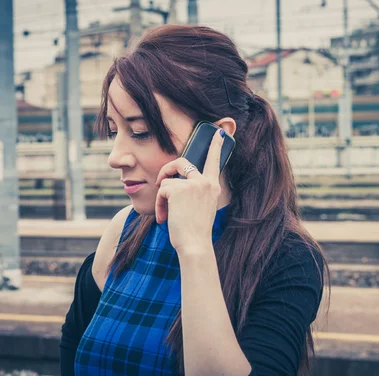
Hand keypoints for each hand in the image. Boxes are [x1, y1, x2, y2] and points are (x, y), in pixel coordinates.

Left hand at [154, 128, 225, 255]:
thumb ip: (195, 192)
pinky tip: (164, 218)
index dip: (216, 146)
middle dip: (167, 169)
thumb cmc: (196, 232)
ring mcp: (193, 184)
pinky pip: (161, 190)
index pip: (214, 161)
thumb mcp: (202, 208)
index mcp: (213, 187)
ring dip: (162, 199)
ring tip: (165, 215)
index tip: (219, 132)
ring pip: (167, 181)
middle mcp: (206, 182)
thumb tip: (176, 182)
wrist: (195, 245)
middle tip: (161, 180)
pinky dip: (159, 205)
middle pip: (182, 162)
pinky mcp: (178, 189)